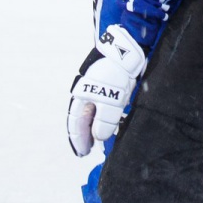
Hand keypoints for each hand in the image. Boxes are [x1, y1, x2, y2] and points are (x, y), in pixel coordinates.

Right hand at [67, 25, 146, 155]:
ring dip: (96, 127)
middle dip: (86, 135)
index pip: (75, 123)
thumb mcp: (110, 101)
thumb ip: (104, 121)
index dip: (78, 139)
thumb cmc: (115, 74)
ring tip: (101, 140)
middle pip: (83, 119)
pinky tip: (113, 124)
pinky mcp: (110, 87)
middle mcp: (86, 94)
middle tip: (89, 150)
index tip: (82, 153)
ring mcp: (97, 90)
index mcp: (81, 97)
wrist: (126, 50)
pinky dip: (106, 118)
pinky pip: (105, 107)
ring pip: (94, 113)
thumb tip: (99, 137)